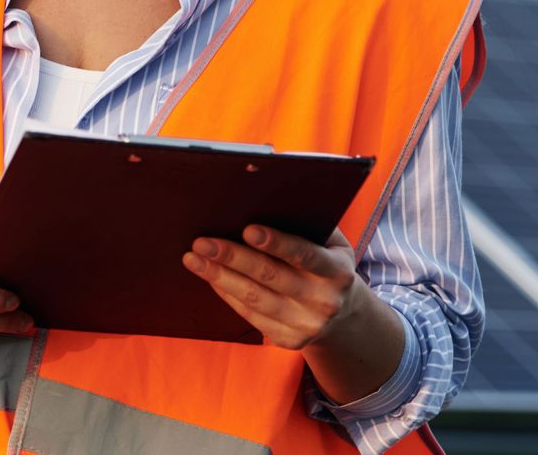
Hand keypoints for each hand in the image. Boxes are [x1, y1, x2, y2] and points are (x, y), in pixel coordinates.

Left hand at [181, 225, 367, 350]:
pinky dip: (226, 294)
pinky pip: (250, 315)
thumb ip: (306, 223)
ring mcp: (306, 324)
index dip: (277, 243)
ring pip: (255, 298)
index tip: (247, 229)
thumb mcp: (330, 244)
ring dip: (219, 277)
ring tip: (193, 259)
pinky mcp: (288, 340)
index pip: (305, 255)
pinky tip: (210, 276)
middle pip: (271, 277)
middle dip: (233, 257)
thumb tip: (267, 198)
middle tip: (202, 242)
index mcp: (337, 272)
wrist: (344, 315)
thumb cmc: (326, 263)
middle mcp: (324, 301)